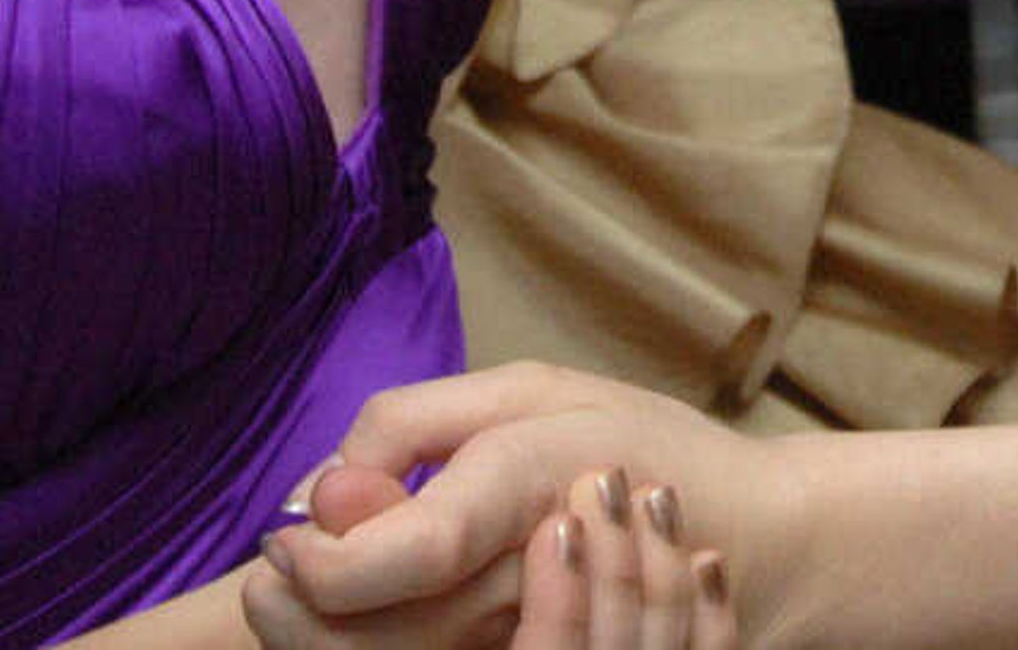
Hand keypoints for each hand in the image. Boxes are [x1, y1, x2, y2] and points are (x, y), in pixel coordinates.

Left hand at [247, 366, 758, 644]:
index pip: (410, 555)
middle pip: (387, 635)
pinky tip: (356, 621)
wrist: (747, 542)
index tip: (283, 543)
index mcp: (533, 492)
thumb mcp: (534, 392)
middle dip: (302, 615)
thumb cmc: (637, 447)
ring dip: (327, 642)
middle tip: (270, 577)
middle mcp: (533, 580)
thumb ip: (418, 427)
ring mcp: (535, 634)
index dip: (327, 563)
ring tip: (296, 598)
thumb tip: (322, 486)